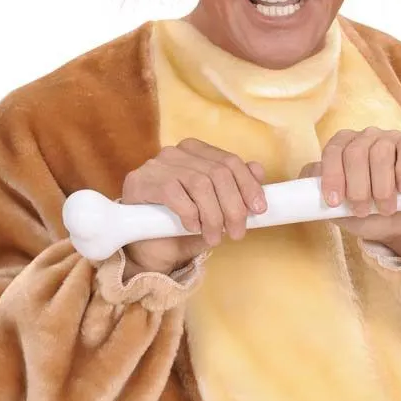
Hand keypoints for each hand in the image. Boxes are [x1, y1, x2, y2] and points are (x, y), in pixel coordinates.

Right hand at [121, 139, 266, 274]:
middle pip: (218, 173)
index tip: (259, 210)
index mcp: (196, 152)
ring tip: (214, 236)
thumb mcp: (217, 210)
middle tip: (237, 232)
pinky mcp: (141, 181)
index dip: (248, 185)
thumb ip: (236, 188)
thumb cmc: (183, 226)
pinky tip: (193, 227)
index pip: (230, 161)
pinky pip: (173, 193)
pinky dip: (189, 213)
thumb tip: (258, 170)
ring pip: (199, 184)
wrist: (150, 248)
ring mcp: (157, 165)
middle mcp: (176, 152)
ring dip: (213, 215)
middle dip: (233, 207)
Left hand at [297, 127, 400, 247]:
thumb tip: (305, 181)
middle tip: (363, 210)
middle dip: (357, 187)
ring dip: (381, 186)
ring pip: (380, 153)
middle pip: (355, 153)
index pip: (332, 151)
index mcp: (344, 148)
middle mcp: (365, 137)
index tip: (334, 202)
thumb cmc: (371, 214)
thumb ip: (319, 196)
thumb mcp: (341, 211)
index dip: (332, 176)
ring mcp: (390, 137)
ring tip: (386, 208)